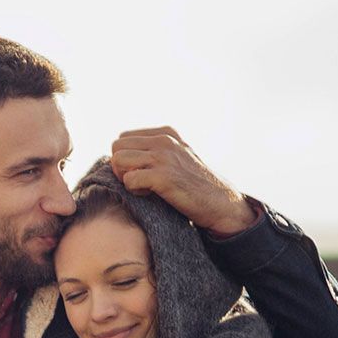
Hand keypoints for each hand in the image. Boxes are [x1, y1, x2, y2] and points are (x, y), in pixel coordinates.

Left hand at [108, 127, 256, 236]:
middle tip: (138, 181)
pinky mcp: (163, 176)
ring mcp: (164, 157)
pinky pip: (129, 180)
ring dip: (125, 178)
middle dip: (120, 167)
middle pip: (116, 147)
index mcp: (166, 134)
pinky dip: (135, 191)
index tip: (142, 172)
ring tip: (145, 187)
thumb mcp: (177, 157)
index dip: (126, 158)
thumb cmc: (194, 185)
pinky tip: (152, 194)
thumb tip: (119, 156)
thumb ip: (155, 150)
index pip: (123, 138)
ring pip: (118, 160)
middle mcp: (164, 140)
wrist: (221, 203)